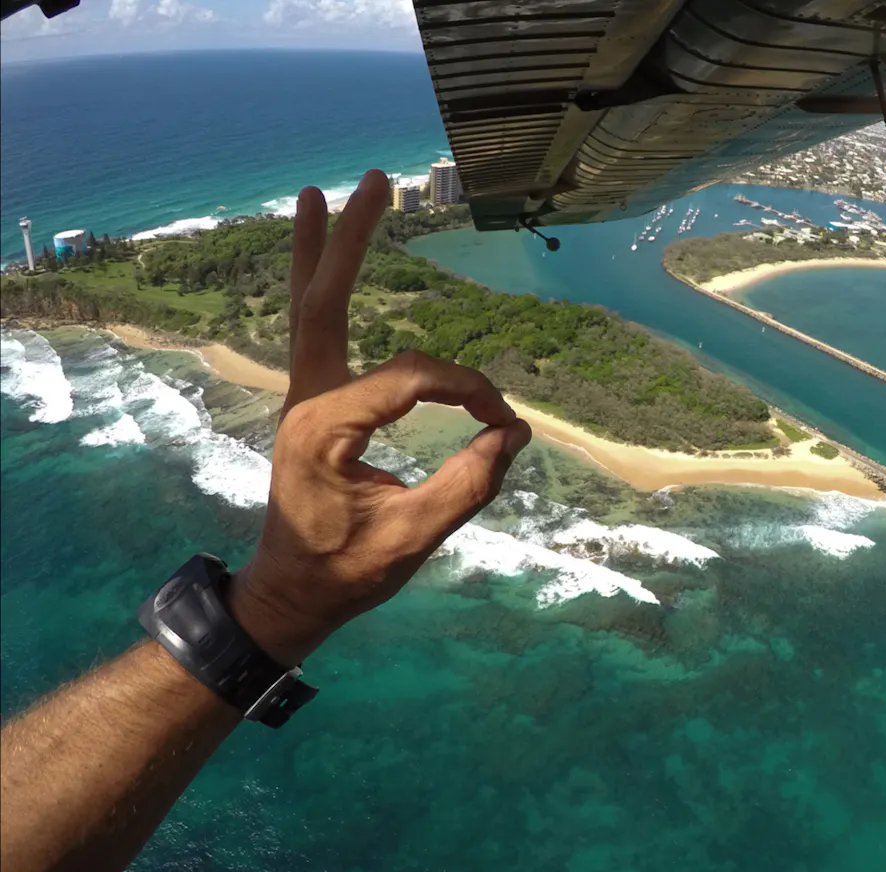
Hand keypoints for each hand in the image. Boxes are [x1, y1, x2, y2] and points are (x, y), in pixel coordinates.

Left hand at [228, 170, 531, 665]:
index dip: (468, 392)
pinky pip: (313, 331)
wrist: (290, 595)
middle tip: (373, 180)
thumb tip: (514, 433)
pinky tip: (322, 257)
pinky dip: (316, 286)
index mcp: (325, 427)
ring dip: (316, 250)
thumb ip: (467, 484)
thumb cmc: (346, 572)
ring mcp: (302, 398)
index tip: (504, 424)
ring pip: (307, 307)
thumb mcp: (412, 539)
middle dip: (348, 239)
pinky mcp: (312, 404)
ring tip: (318, 191)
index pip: (412, 380)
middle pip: (324, 301)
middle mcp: (305, 400)